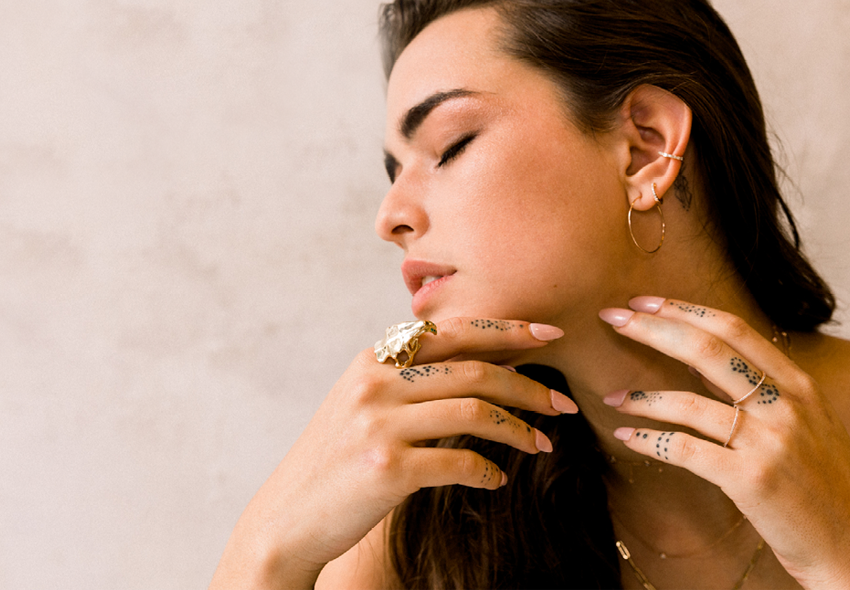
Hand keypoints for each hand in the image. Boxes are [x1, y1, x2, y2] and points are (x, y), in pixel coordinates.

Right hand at [211, 318, 577, 588]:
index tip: (549, 335)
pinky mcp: (388, 469)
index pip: (453, 331)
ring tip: (541, 445)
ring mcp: (380, 425)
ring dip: (519, 429)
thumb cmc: (335, 465)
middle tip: (562, 403)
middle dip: (529, 384)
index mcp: (373, 361)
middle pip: (474, 370)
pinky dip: (488, 471)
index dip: (507, 330)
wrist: (288, 519)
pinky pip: (461, 463)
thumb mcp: (360, 406)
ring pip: (475, 411)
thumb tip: (477, 368)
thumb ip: (407, 382)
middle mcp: (375, 384)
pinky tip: (496, 480)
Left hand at [598, 298, 849, 588]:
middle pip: (706, 349)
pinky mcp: (750, 480)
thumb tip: (704, 364)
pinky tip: (627, 436)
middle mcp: (787, 405)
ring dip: (641, 396)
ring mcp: (769, 442)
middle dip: (652, 328)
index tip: (644, 301)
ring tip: (611, 397)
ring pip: (687, 402)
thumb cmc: (828, 490)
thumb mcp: (811, 427)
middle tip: (612, 319)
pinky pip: (684, 449)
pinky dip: (648, 439)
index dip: (683, 310)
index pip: (734, 329)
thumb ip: (768, 394)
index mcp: (801, 385)